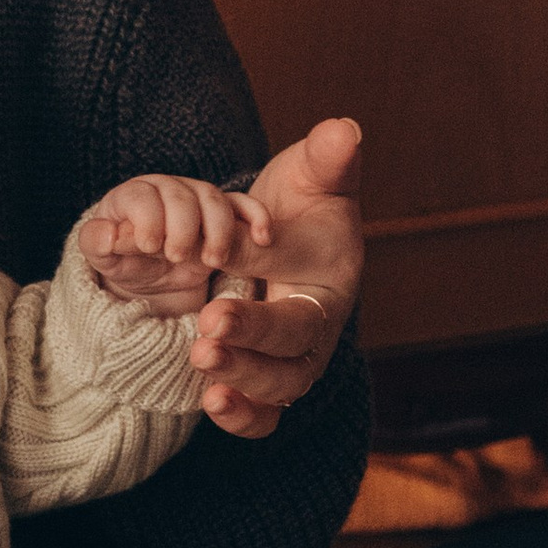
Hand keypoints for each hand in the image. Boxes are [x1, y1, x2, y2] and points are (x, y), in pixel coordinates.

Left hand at [78, 173, 270, 314]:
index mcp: (133, 195)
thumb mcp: (103, 257)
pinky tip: (262, 239)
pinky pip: (245, 206)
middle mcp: (167, 190)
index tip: (147, 246)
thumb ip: (98, 243)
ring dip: (217, 230)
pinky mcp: (224, 214)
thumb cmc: (123, 261)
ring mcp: (198, 198)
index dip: (147, 218)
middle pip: (182, 195)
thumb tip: (108, 233)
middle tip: (176, 257)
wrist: (149, 276)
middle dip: (182, 227)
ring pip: (215, 200)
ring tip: (212, 262)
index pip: (142, 195)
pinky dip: (256, 218)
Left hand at [190, 117, 363, 438]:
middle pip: (292, 362)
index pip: (302, 318)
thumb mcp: (311, 176)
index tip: (215, 312)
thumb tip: (345, 130)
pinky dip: (243, 417)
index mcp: (331, 291)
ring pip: (278, 391)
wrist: (283, 233)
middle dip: (247, 355)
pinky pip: (265, 413)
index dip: (262, 322)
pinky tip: (211, 402)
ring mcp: (293, 360)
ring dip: (242, 387)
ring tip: (202, 371)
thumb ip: (327, 158)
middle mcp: (316, 334)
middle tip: (202, 344)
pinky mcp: (267, 376)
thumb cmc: (302, 205)